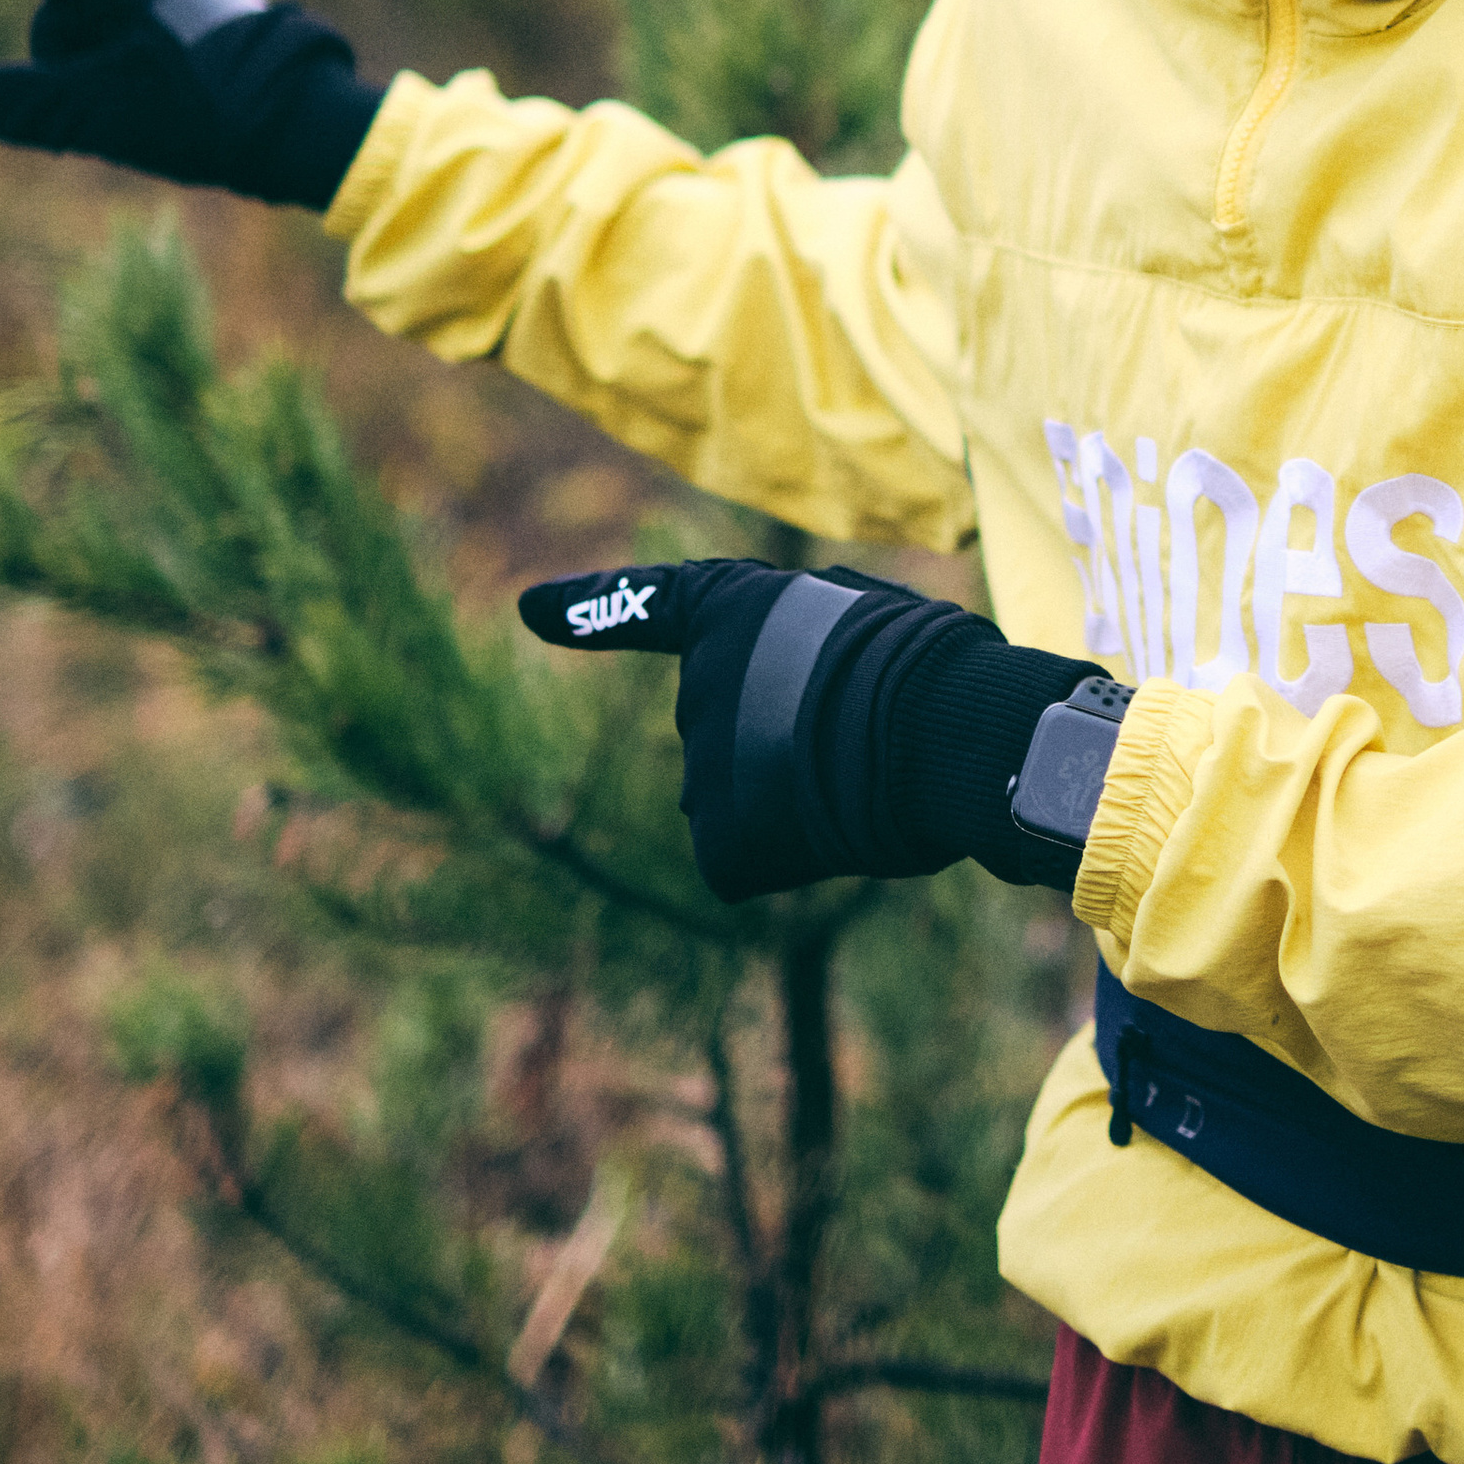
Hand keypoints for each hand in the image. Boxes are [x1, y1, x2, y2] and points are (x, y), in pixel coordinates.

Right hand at [0, 0, 383, 209]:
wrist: (313, 128)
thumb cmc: (205, 113)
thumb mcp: (102, 113)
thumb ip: (29, 105)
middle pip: (66, 19)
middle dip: (65, 66)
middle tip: (117, 112)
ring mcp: (190, 5)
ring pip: (108, 45)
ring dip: (108, 85)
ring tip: (162, 121)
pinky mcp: (215, 37)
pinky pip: (148, 60)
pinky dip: (142, 90)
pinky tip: (181, 120)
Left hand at [519, 555, 1098, 902]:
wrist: (937, 728)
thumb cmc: (931, 667)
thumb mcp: (863, 619)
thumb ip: (802, 656)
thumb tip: (797, 730)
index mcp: (734, 608)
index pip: (648, 604)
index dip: (589, 604)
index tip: (526, 607)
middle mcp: (695, 685)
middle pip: (735, 735)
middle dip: (786, 742)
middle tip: (863, 731)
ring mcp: (698, 767)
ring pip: (749, 802)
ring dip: (800, 798)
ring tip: (864, 776)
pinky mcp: (719, 844)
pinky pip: (755, 859)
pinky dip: (797, 856)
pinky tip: (841, 829)